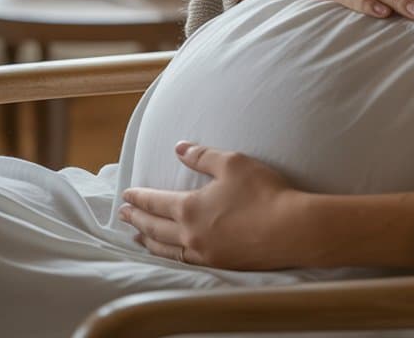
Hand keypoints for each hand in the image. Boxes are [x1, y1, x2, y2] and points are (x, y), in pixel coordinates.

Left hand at [119, 141, 307, 269]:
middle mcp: (190, 235)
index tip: (126, 194)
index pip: (156, 202)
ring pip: (166, 249)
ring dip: (148, 241)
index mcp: (190, 209)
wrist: (290, 229)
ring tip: (138, 236)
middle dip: (137, 219)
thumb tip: (179, 148)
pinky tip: (170, 253)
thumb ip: (202, 156)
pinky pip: (183, 262)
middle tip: (123, 214)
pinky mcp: (220, 264)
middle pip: (155, 228)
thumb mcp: (232, 163)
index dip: (139, 197)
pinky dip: (168, 256)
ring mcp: (204, 254)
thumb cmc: (262, 192)